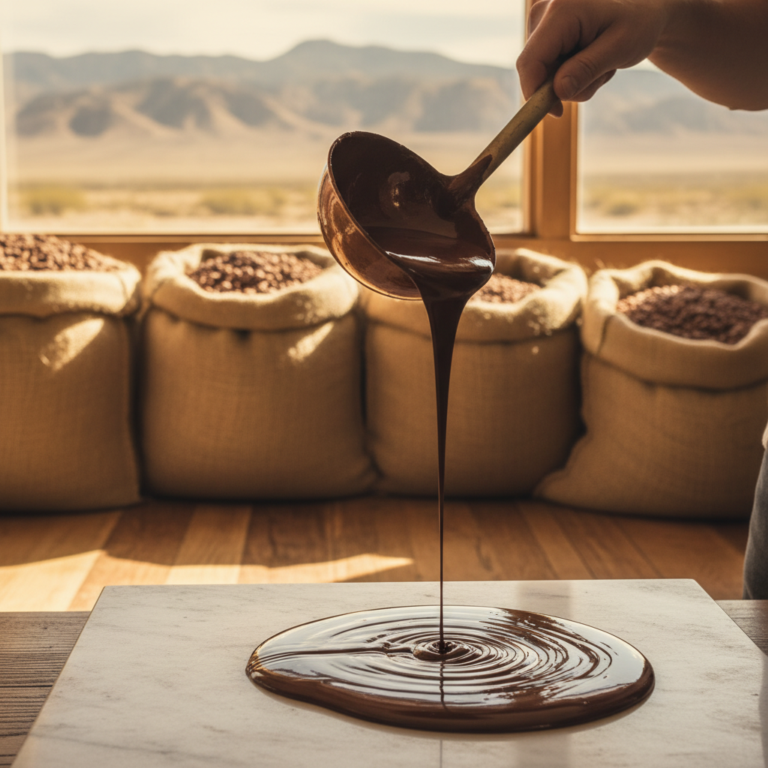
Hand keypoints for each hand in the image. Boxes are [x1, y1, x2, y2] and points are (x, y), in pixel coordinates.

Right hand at [517, 0, 668, 114]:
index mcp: (562, 11)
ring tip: (601, 64)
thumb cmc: (638, 23)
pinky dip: (569, 73)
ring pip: (543, 72)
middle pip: (535, 69)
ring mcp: (541, 21)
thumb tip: (559, 92)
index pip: (530, 62)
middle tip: (600, 76)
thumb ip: (587, 68)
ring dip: (571, 79)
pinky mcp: (543, 31)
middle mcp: (544, 11)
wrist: (643, 9)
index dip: (535, 93)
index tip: (556, 113)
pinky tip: (590, 58)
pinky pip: (548, 67)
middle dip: (563, 85)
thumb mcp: (620, 48)